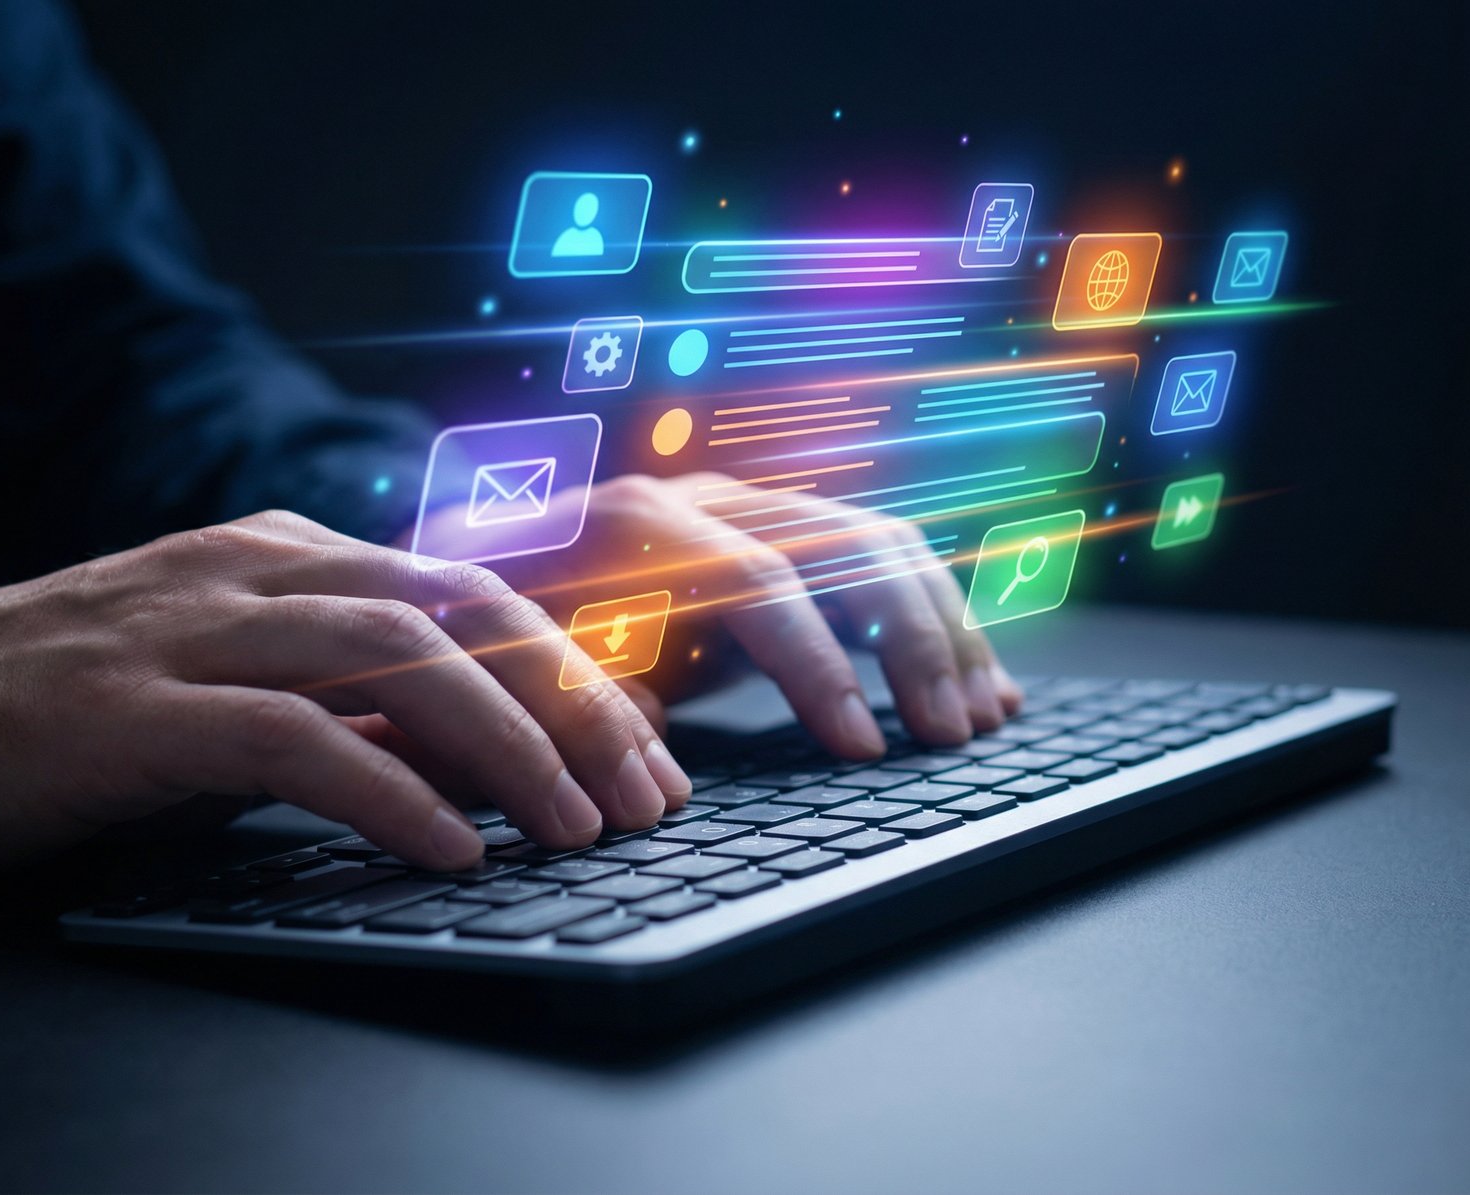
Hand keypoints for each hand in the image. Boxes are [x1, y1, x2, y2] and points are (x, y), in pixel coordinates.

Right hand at [0, 511, 689, 878]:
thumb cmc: (79, 701)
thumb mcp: (238, 678)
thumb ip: (351, 697)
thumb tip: (474, 746)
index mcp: (294, 556)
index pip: (475, 594)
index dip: (575, 669)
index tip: (645, 750)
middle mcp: (260, 570)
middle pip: (462, 611)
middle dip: (574, 699)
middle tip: (647, 789)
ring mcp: (196, 628)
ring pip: (396, 659)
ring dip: (508, 745)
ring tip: (580, 824)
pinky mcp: (137, 705)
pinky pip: (294, 739)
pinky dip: (389, 793)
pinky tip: (452, 849)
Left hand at [462, 473, 1022, 758]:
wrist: (485, 566)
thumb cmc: (501, 629)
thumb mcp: (522, 669)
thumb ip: (579, 702)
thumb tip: (651, 756)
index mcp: (639, 523)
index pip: (757, 578)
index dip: (816, 665)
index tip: (858, 748)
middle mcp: (708, 497)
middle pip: (846, 544)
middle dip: (910, 643)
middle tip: (950, 735)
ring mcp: (751, 508)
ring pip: (881, 544)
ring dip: (942, 628)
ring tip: (984, 717)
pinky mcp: (781, 536)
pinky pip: (881, 561)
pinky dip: (934, 619)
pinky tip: (976, 679)